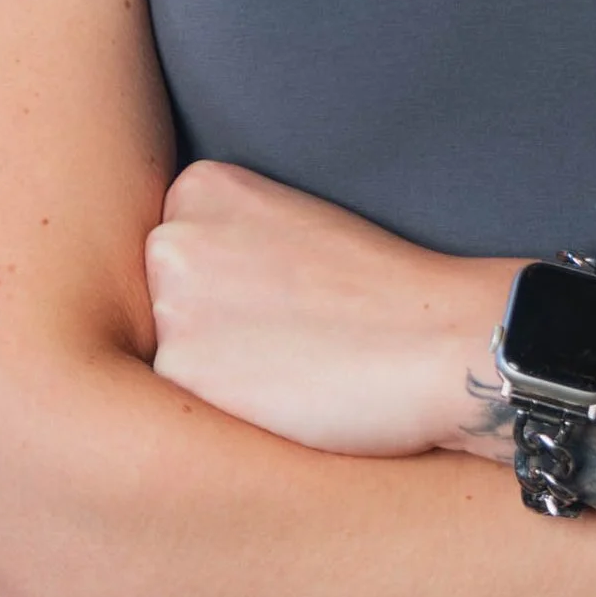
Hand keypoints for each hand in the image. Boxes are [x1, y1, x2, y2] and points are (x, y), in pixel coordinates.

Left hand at [145, 160, 510, 454]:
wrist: (437, 341)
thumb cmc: (380, 291)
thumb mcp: (288, 226)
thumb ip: (222, 243)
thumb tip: (174, 297)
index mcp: (199, 186)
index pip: (173, 253)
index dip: (229, 286)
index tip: (285, 292)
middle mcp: (171, 236)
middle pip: (158, 302)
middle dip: (209, 325)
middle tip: (289, 330)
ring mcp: (169, 303)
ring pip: (167, 355)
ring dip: (213, 371)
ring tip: (291, 361)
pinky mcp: (181, 371)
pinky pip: (179, 404)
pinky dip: (222, 410)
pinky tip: (281, 395)